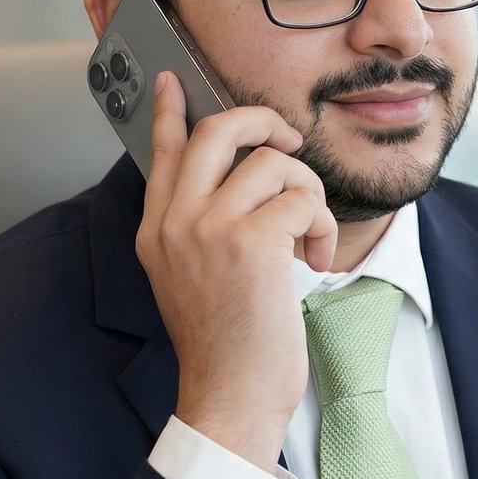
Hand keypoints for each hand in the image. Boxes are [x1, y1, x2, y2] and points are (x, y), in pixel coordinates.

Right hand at [135, 72, 337, 474]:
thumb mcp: (192, 278)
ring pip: (274, 163)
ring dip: (308, 195)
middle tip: (291, 145)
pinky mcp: (250, 242)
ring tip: (308, 239)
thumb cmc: (227, 346)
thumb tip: (241, 183)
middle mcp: (174, 222)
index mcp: (156, 230)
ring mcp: (208, 229)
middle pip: (217, 131)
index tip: (174, 80)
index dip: (170, 110)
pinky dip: (321, 226)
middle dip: (264, 124)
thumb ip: (201, 228)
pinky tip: (315, 261)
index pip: (162, 151)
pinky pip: (302, 199)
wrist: (230, 398)